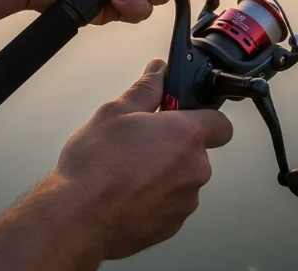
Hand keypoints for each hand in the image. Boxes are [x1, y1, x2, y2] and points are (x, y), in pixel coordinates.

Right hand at [53, 59, 232, 259]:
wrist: (76, 219)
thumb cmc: (95, 167)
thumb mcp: (116, 111)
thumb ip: (146, 88)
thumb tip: (158, 72)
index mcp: (186, 136)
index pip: (220, 123)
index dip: (203, 116)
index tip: (183, 116)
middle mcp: (193, 169)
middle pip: (198, 151)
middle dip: (176, 145)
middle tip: (145, 140)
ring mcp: (184, 201)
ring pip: (183, 179)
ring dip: (165, 173)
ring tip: (130, 169)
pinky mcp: (170, 226)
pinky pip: (170, 204)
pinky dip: (155, 197)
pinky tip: (128, 191)